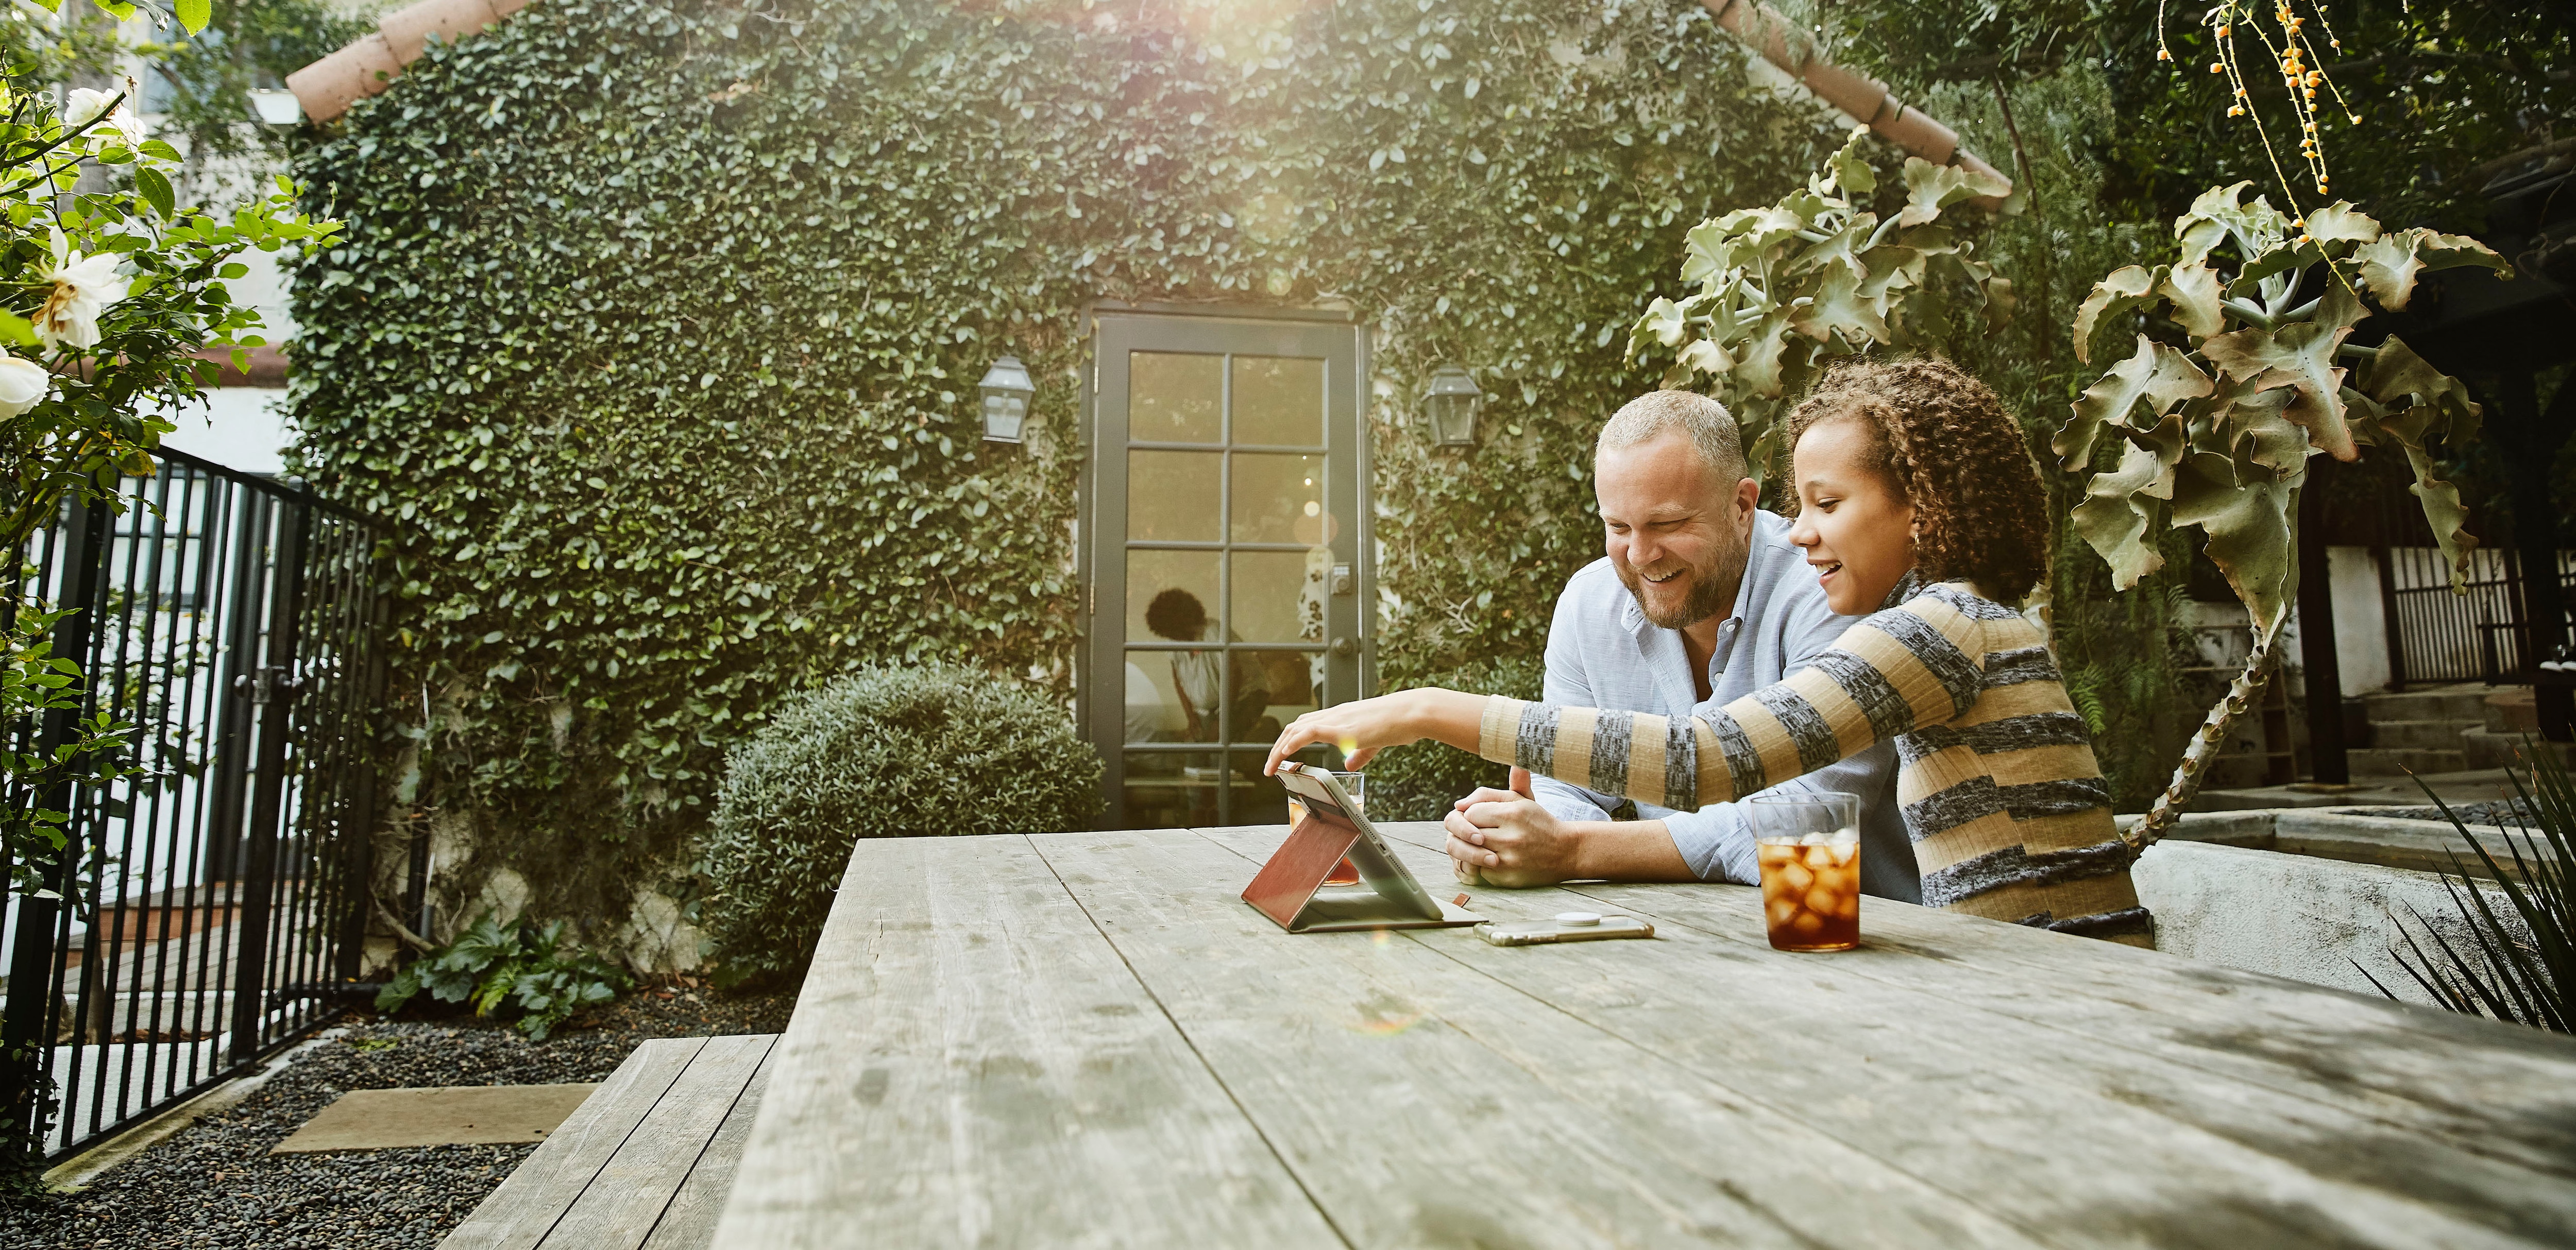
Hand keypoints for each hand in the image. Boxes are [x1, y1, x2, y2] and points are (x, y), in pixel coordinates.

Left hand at [1264, 688, 1489, 774]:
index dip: (1291, 739)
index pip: (1307, 724)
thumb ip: (1361, 752)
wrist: (1413, 712)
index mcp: (1342, 717)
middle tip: (1271, 766)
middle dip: (1279, 746)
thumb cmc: (1400, 723)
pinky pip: (1309, 732)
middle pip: (1296, 726)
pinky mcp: (1342, 727)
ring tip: (1271, 767)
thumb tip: (1350, 765)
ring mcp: (1337, 719)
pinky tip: (1286, 756)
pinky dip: (1293, 743)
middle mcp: (1335, 715)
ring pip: (1297, 728)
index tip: (1283, 756)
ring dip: (1280, 748)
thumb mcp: (1376, 741)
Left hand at [1443, 796, 1583, 887]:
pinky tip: (1493, 859)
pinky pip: (1479, 872)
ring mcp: (1509, 861)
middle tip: (1479, 832)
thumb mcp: (1518, 799)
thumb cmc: (1537, 822)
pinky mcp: (1507, 879)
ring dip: (1472, 849)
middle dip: (1469, 833)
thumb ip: (1486, 795)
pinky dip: (1481, 865)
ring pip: (1471, 854)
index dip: (1470, 815)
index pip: (1471, 813)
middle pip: (1469, 834)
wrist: (1565, 851)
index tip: (1479, 818)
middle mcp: (1511, 838)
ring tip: (1482, 845)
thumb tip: (1458, 805)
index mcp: (1513, 815)